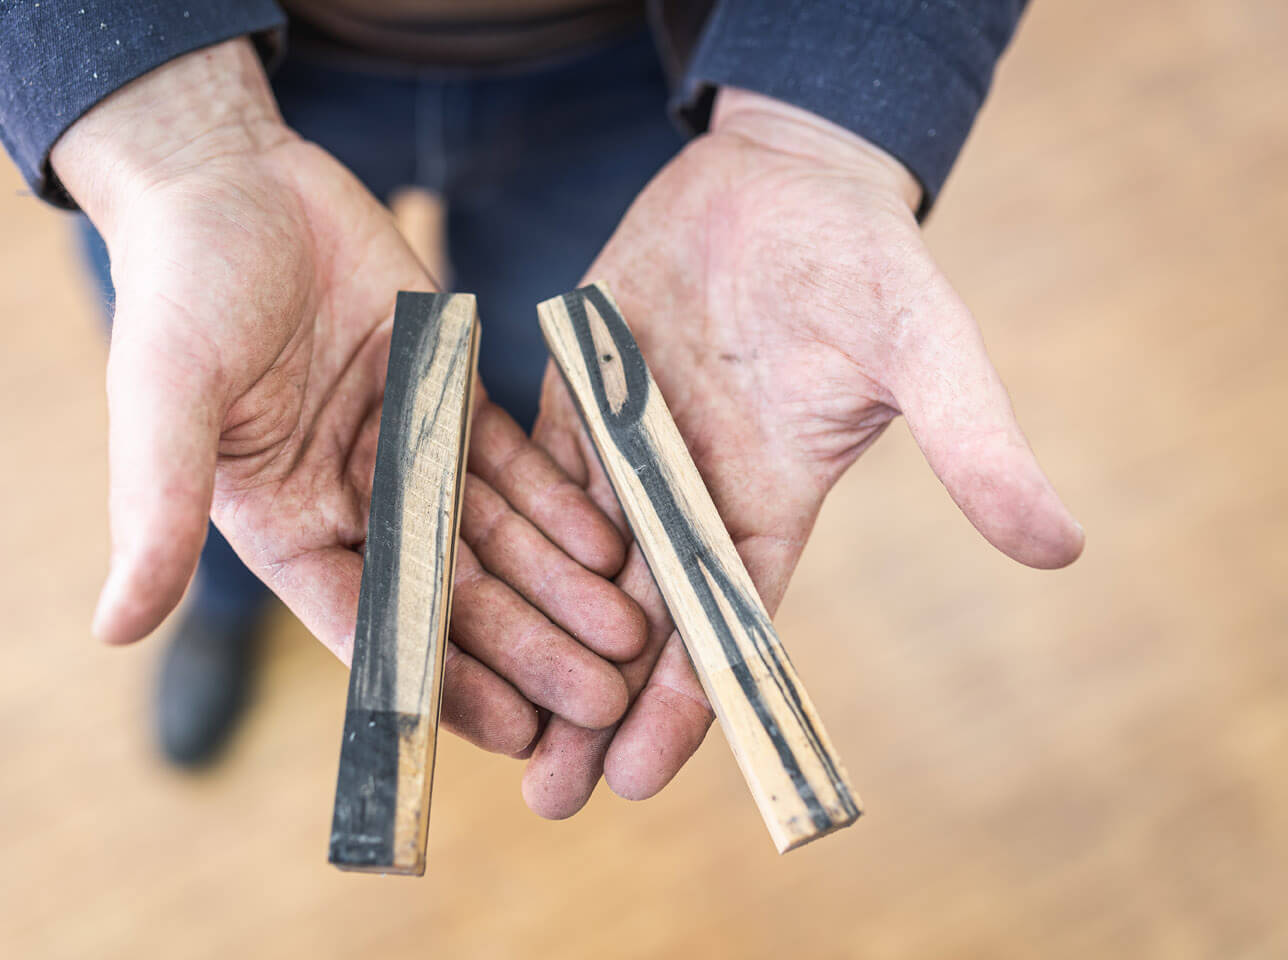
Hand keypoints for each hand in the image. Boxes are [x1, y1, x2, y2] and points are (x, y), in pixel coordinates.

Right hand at [53, 40, 645, 753]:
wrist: (234, 183)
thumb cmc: (182, 290)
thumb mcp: (165, 398)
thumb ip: (158, 509)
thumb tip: (114, 629)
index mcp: (283, 526)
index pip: (371, 624)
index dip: (439, 683)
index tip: (509, 734)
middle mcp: (351, 503)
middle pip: (453, 596)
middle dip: (528, 650)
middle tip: (602, 705)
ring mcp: (406, 451)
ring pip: (495, 538)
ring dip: (562, 589)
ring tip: (631, 639)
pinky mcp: (449, 394)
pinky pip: (514, 461)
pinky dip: (561, 503)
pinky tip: (613, 545)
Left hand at [523, 88, 1083, 814]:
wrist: (782, 180)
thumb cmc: (863, 258)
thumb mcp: (925, 347)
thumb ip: (974, 446)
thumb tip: (1062, 548)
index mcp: (769, 508)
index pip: (723, 629)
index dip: (682, 707)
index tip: (636, 779)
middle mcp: (690, 497)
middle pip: (637, 621)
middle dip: (593, 708)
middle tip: (544, 796)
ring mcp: (627, 450)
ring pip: (570, 565)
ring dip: (530, 638)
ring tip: (483, 716)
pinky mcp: (576, 397)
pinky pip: (524, 475)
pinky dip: (491, 532)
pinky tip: (445, 585)